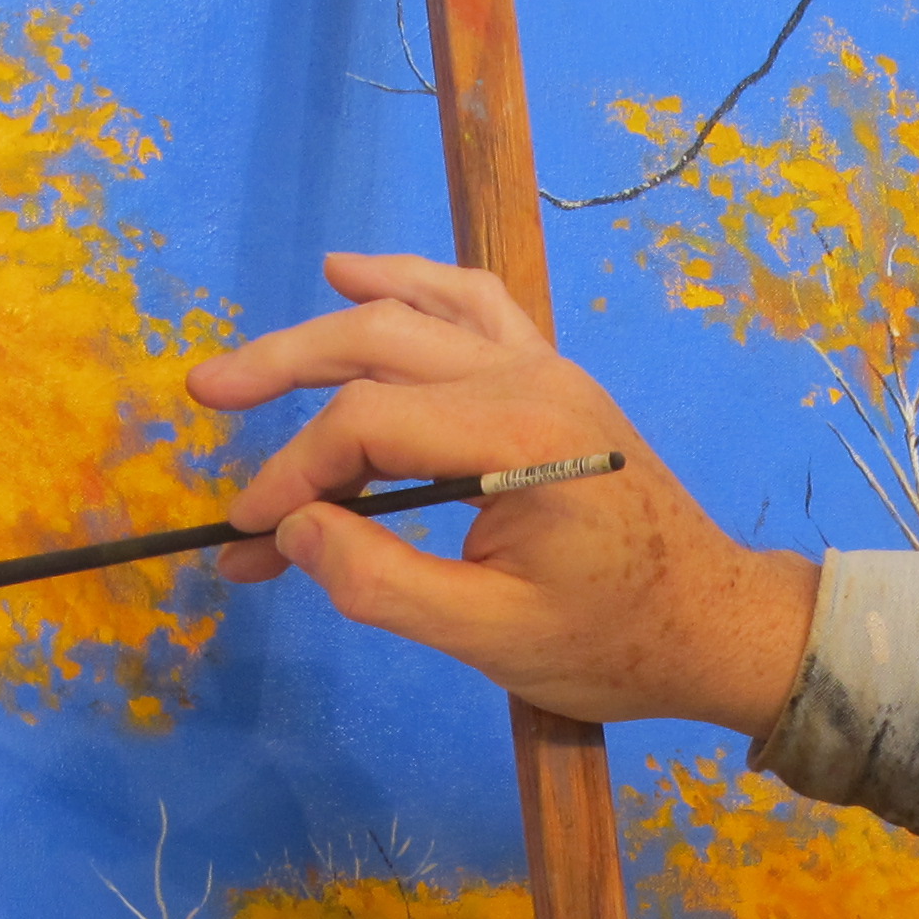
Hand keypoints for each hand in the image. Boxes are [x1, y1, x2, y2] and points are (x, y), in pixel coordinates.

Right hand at [189, 252, 821, 736]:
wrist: (716, 627)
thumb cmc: (615, 643)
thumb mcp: (490, 637)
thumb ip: (382, 584)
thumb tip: (292, 531)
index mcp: (520, 437)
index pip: (367, 423)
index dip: (293, 474)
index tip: (248, 535)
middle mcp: (533, 380)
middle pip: (379, 342)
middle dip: (282, 367)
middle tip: (202, 394)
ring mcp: (548, 371)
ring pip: (419, 312)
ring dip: (332, 323)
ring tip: (257, 352)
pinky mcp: (554, 381)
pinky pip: (472, 307)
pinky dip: (410, 286)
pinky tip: (356, 274)